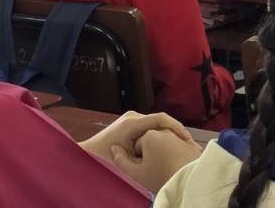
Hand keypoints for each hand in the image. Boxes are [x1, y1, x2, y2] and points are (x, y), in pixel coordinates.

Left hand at [81, 111, 197, 190]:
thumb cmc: (101, 157)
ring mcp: (132, 119)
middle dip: (175, 131)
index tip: (187, 138)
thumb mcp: (124, 158)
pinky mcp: (132, 125)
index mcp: (132, 123)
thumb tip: (164, 150)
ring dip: (168, 134)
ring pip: (157, 124)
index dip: (176, 127)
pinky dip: (160, 136)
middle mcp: (133, 117)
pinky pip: (151, 128)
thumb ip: (143, 152)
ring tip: (182, 145)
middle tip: (188, 144)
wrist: (86, 154)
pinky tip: (167, 146)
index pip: (161, 118)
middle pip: (161, 121)